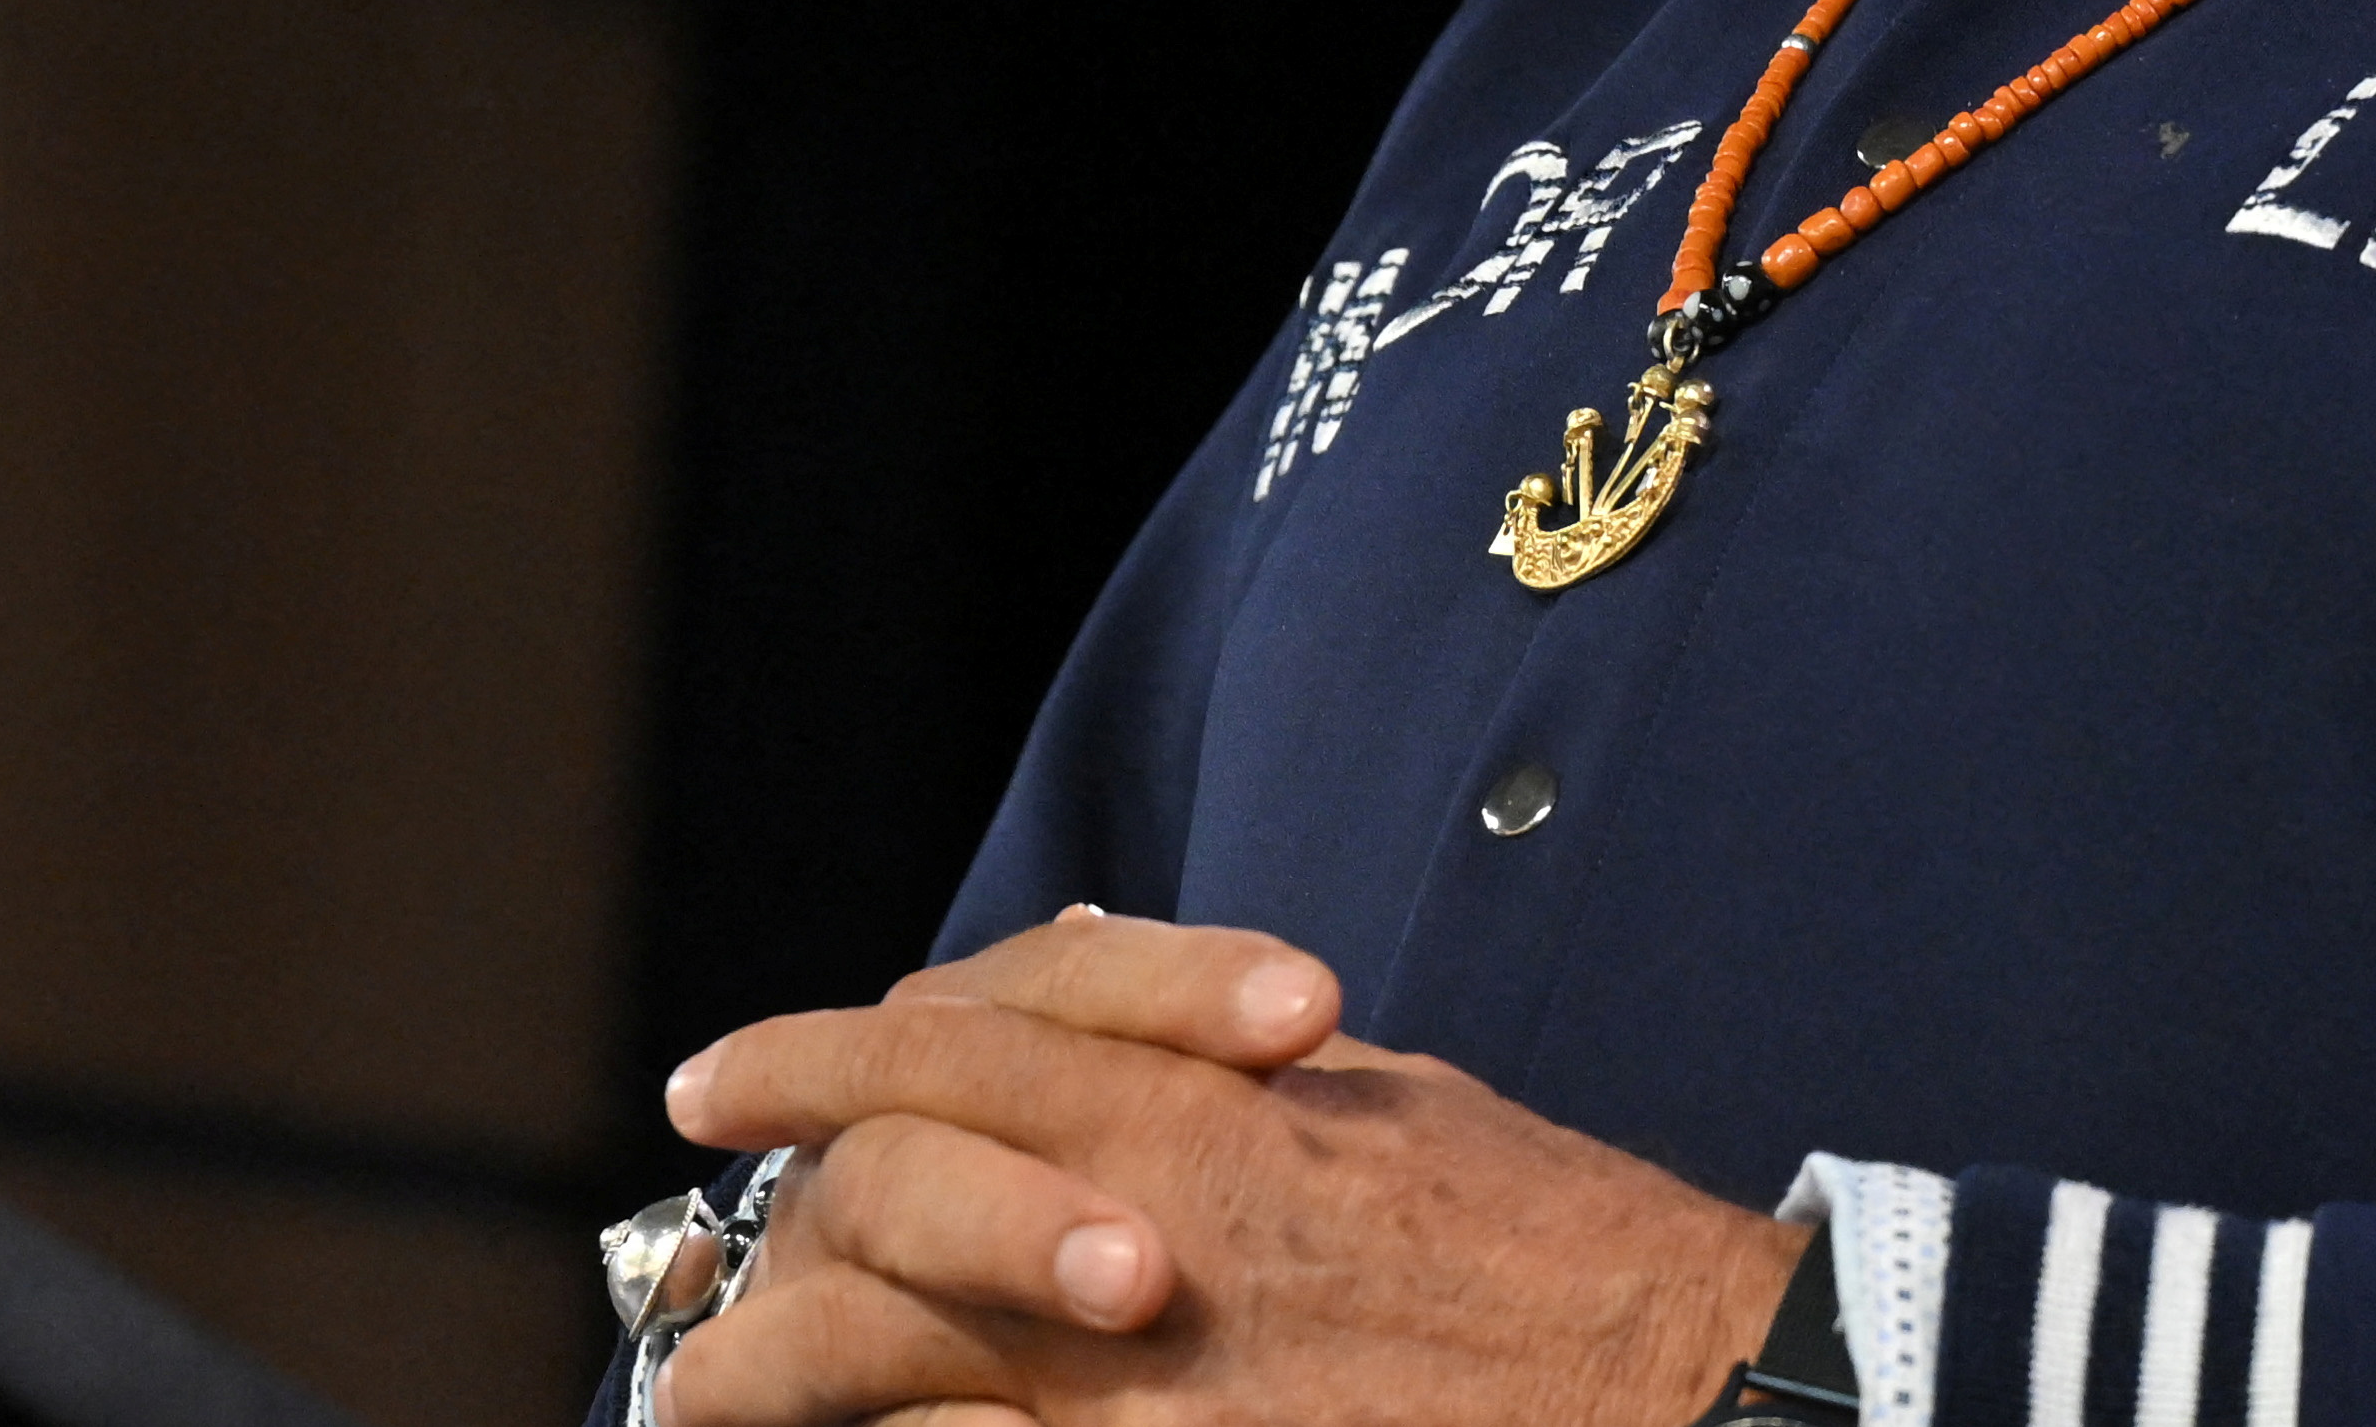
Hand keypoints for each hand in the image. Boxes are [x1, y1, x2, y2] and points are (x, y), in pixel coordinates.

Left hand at [656, 914, 1806, 1425]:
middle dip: (754, 1242)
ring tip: (715, 1400)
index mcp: (1209, 1108)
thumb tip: (1095, 989)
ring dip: (771, 1382)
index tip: (725, 1081)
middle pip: (872, 1208)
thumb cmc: (1556, 1249)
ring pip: (878, 1373)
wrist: (1678, 1391)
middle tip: (698, 1284)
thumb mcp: (1390, 1099)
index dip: (809, 1059)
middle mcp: (1149, 1233)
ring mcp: (1140, 1398)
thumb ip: (1226, 1054)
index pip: (949, 1047)